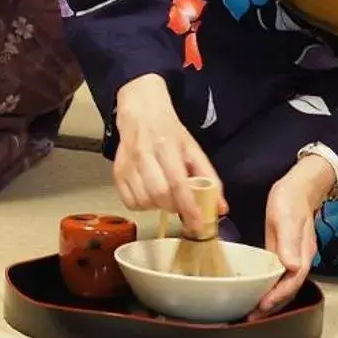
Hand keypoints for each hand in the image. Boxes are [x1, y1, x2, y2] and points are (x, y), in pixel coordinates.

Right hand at [111, 74, 225, 230]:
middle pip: (159, 195)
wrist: (140, 113)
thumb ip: (209, 178)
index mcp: (167, 146)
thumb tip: (220, 207)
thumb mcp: (193, 149)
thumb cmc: (168, 131)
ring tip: (164, 197)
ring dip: (158, 207)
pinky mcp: (117, 172)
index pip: (178, 183)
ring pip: (143, 201)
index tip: (197, 224)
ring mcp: (128, 164)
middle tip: (181, 204)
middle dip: (174, 207)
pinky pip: (129, 202)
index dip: (188, 207)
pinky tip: (149, 195)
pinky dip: (142, 206)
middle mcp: (144, 154)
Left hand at [252, 154, 336, 317]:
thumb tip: (291, 266)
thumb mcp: (286, 217)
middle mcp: (299, 260)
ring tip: (251, 310)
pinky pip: (277, 275)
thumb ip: (288, 242)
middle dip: (272, 305)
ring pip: (283, 285)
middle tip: (251, 315)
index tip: (262, 307)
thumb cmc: (291, 199)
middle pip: (288, 290)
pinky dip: (267, 286)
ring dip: (269, 299)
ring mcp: (292, 258)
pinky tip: (255, 289)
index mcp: (301, 254)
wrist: (298, 187)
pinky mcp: (284, 253)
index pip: (291, 283)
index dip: (277, 297)